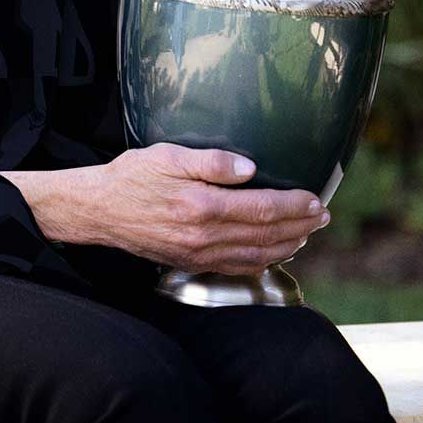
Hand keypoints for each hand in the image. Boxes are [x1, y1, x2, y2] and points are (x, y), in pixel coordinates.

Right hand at [87, 144, 331, 275]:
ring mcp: (198, 255)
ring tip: (307, 233)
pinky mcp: (191, 263)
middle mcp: (204, 237)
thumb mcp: (168, 156)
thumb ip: (211, 162)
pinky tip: (272, 251)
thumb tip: (251, 169)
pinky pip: (236, 267)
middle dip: (300, 225)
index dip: (294, 206)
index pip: (262, 209)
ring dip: (287, 245)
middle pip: (266, 235)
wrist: (100, 209)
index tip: (315, 199)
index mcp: (202, 206)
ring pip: (256, 255)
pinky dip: (262, 260)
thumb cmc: (132, 176)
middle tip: (323, 215)